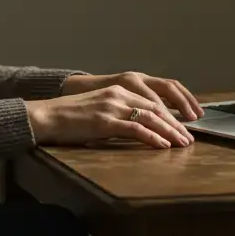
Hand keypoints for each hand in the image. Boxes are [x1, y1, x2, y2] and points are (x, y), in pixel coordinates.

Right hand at [25, 85, 192, 148]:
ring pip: (150, 118)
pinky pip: (135, 128)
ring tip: (182, 143)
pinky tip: (163, 145)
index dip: (171, 114)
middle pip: (156, 108)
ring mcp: (112, 107)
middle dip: (175, 124)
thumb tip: (138, 130)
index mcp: (118, 90)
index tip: (182, 127)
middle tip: (188, 138)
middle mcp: (118, 94)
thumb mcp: (98, 110)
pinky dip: (152, 137)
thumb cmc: (69, 117)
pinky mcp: (105, 121)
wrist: (46, 116)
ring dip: (169, 132)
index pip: (152, 101)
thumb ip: (118, 116)